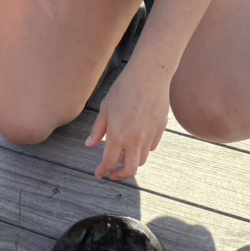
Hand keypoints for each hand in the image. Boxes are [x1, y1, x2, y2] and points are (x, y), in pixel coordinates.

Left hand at [86, 61, 169, 180]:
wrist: (150, 74)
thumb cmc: (124, 88)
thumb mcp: (105, 107)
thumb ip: (97, 129)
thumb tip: (89, 144)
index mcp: (117, 135)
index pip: (108, 162)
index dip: (102, 171)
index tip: (99, 173)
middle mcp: (134, 140)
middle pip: (129, 170)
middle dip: (120, 175)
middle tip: (113, 173)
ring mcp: (149, 136)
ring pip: (141, 160)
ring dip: (131, 162)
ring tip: (123, 155)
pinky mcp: (160, 130)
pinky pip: (151, 147)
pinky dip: (143, 150)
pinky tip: (137, 142)